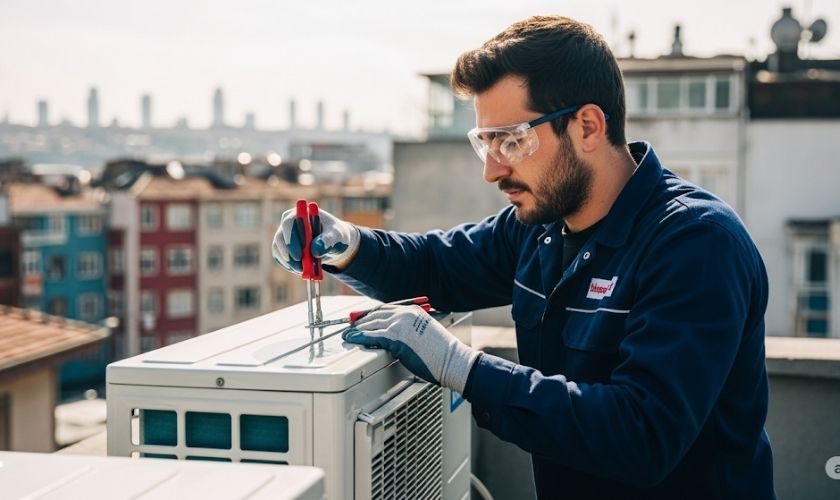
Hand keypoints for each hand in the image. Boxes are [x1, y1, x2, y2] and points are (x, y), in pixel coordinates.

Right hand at [271, 207, 360, 273]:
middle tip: (301, 268)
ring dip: (290, 262)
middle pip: (280, 237)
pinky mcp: (282, 247)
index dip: (291, 239)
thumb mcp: (336, 236)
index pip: (289, 223)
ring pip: (278, 249)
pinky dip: (289, 266)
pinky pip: (280, 258)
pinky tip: (301, 270)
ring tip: (306, 270)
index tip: (299, 256)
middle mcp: (289, 222)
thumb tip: (315, 251)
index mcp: (301, 213)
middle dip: (290, 254)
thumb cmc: (336, 235)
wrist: (334, 244)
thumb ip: (327, 241)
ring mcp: (284, 235)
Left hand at [342, 305, 479, 393]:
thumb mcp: (426, 332)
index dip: (372, 314)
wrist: (452, 360)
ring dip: (357, 329)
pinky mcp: (395, 338)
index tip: (363, 318)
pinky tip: (351, 339)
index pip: (386, 308)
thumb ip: (411, 330)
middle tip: (351, 325)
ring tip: (348, 333)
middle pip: (375, 314)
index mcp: (413, 310)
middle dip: (361, 320)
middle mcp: (405, 314)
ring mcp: (399, 324)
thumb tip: (398, 337)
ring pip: (371, 324)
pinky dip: (358, 337)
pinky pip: (371, 336)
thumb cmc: (442, 353)